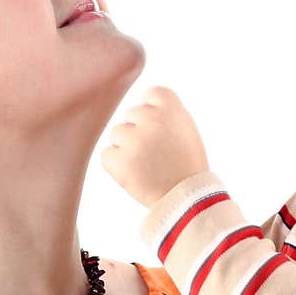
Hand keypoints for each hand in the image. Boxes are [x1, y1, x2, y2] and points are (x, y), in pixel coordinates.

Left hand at [102, 86, 208, 207]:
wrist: (187, 199)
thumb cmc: (186, 164)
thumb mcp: (185, 128)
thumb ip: (164, 111)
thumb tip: (138, 105)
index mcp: (171, 106)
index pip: (151, 95)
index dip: (155, 114)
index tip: (165, 132)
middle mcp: (151, 118)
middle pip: (132, 115)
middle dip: (140, 132)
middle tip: (157, 153)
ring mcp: (133, 139)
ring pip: (117, 134)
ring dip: (127, 148)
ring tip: (148, 165)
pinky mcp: (118, 160)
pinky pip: (107, 155)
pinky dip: (117, 165)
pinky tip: (136, 174)